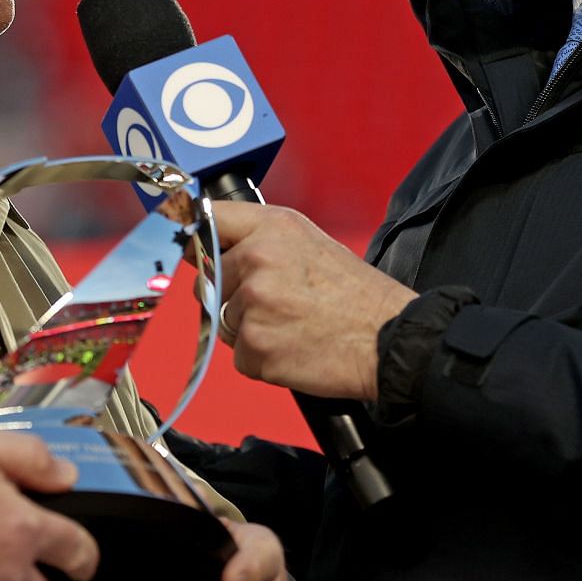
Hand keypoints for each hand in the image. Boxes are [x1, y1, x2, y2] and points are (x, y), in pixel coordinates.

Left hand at [212, 201, 416, 400]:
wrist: (387, 337)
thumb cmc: (356, 294)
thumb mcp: (309, 241)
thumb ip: (260, 239)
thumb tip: (214, 249)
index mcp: (270, 228)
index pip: (209, 221)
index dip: (199, 239)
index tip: (194, 249)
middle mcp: (256, 260)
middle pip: (208, 281)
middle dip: (232, 297)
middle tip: (276, 304)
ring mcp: (253, 304)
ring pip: (223, 322)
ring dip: (249, 330)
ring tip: (291, 326)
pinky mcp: (255, 346)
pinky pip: (240, 356)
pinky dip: (261, 360)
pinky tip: (293, 348)